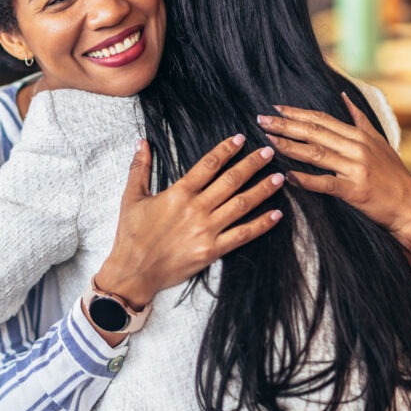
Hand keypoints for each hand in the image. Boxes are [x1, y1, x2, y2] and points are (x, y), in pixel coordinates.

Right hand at [95, 135, 284, 309]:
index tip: (240, 139)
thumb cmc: (131, 235)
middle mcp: (196, 209)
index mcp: (178, 193)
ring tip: (279, 177)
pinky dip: (261, 225)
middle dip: (252, 165)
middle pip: (230, 181)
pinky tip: (276, 214)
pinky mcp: (212, 250)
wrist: (134, 271)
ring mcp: (206, 230)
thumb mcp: (131, 197)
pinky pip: (242, 235)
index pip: (208, 165)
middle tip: (269, 153)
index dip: (226, 150)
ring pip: (241, 205)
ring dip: (262, 190)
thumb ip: (139, 168)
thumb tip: (142, 142)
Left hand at [256, 93, 410, 265]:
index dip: (297, 113)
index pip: (321, 120)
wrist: (410, 204)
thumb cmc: (392, 173)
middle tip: (261, 120)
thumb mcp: (379, 141)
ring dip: (290, 146)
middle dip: (285, 125)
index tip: (275, 109)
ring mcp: (355, 168)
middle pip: (314, 132)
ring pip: (317, 153)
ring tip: (269, 140)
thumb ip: (360, 119)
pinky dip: (305, 179)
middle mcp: (356, 148)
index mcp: (358, 135)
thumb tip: (345, 96)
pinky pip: (326, 183)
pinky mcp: (355, 190)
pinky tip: (287, 175)